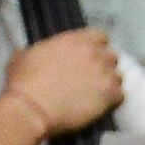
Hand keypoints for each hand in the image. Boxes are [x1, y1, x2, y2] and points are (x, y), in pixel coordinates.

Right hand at [1, 26, 127, 140]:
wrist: (31, 108)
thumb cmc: (24, 81)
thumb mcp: (25, 54)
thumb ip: (43, 50)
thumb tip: (41, 54)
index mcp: (76, 40)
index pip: (100, 36)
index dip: (95, 47)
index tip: (88, 57)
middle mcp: (95, 53)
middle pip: (111, 56)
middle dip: (103, 65)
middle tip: (91, 77)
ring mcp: (105, 74)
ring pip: (118, 76)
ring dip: (109, 83)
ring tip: (96, 94)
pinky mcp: (110, 95)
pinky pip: (120, 96)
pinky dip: (113, 101)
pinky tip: (101, 106)